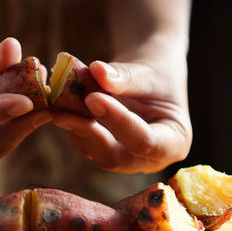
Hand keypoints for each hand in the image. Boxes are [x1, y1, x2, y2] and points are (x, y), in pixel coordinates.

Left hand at [53, 41, 191, 172]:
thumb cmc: (158, 72)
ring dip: (74, 125)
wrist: (149, 74)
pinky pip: (84, 141)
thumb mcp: (147, 71)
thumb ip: (124, 76)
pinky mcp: (104, 149)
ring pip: (93, 151)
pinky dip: (71, 122)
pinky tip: (59, 104)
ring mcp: (124, 157)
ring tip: (57, 100)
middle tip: (63, 109)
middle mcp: (148, 158)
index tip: (93, 97)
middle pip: (114, 157)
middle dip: (88, 132)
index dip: (117, 122)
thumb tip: (96, 71)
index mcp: (173, 143)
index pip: (143, 141)